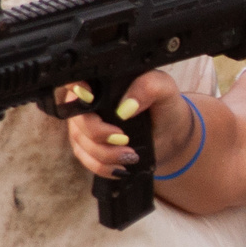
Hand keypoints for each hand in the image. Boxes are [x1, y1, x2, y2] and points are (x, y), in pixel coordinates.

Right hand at [57, 73, 187, 178]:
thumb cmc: (164, 105)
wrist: (170, 133)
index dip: (76, 87)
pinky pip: (85, 159)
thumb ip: (149, 87)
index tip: (90, 98)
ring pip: (80, 141)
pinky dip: (102, 166)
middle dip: (97, 132)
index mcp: (103, 80)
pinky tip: (120, 167)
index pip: (76, 79)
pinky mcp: (88, 146)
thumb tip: (126, 106)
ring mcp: (85, 125)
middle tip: (123, 139)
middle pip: (76, 116)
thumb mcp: (164, 89)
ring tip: (130, 156)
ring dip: (104, 154)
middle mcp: (89, 101)